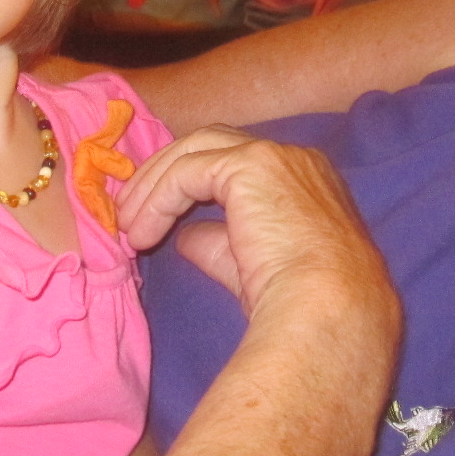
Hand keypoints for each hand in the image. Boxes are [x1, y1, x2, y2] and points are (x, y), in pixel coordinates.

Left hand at [116, 126, 392, 325]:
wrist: (326, 310)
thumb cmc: (299, 303)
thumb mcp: (250, 265)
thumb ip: (218, 243)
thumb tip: (183, 237)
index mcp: (304, 178)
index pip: (233, 162)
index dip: (189, 182)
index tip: (154, 216)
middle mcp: (294, 157)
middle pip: (210, 145)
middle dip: (163, 174)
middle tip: (129, 213)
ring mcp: (274, 155)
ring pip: (194, 150)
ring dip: (153, 185)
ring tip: (128, 226)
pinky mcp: (251, 165)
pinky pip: (187, 172)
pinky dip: (157, 199)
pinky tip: (140, 232)